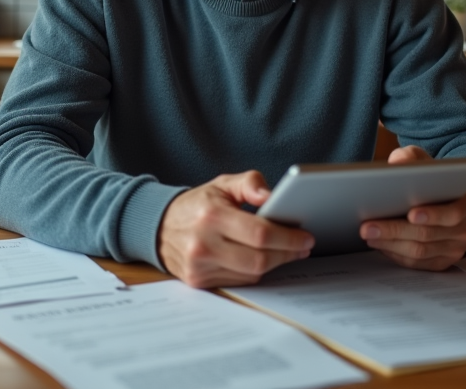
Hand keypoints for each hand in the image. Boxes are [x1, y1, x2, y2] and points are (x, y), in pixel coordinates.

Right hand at [157, 171, 314, 288]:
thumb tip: (271, 196)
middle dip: (287, 254)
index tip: (306, 237)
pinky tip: (262, 260)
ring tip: (287, 252)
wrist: (159, 227)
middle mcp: (203, 244)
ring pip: (251, 274)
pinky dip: (255, 272)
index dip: (288, 238)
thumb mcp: (222, 184)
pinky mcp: (198, 281)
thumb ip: (250, 183)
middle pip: (259, 259)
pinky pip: (239, 282)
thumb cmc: (198, 204)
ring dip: (274, 264)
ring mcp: (199, 267)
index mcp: (212, 216)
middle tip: (303, 247)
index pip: (260, 234)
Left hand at [359, 145, 465, 270]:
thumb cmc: (433, 181)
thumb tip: (396, 164)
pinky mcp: (441, 262)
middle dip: (395, 230)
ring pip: (420, 252)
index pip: (454, 213)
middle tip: (368, 226)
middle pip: (428, 235)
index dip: (433, 215)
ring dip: (390, 244)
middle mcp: (464, 230)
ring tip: (368, 234)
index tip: (410, 214)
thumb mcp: (425, 162)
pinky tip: (378, 244)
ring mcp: (454, 249)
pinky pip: (417, 264)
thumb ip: (411, 158)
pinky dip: (395, 255)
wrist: (447, 202)